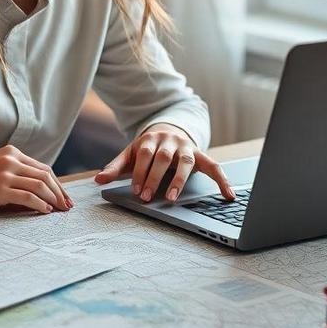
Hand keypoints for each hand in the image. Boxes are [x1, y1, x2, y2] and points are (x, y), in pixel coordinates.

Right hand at [0, 145, 72, 213]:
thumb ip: (14, 174)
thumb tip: (38, 192)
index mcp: (11, 153)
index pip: (42, 168)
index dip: (57, 184)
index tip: (63, 196)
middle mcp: (10, 160)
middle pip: (46, 176)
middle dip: (60, 192)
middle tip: (67, 206)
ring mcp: (5, 174)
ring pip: (40, 186)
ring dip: (53, 199)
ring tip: (59, 211)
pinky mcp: (0, 188)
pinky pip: (28, 197)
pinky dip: (40, 205)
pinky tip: (45, 212)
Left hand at [93, 123, 235, 202]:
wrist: (168, 130)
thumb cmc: (146, 149)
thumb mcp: (130, 154)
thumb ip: (115, 167)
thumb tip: (97, 180)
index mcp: (150, 140)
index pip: (145, 154)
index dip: (140, 171)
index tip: (136, 190)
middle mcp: (170, 141)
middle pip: (163, 158)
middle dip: (154, 178)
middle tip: (146, 196)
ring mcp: (186, 147)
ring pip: (185, 162)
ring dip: (179, 180)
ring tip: (172, 198)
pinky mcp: (199, 154)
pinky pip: (214, 166)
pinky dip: (223, 180)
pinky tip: (229, 195)